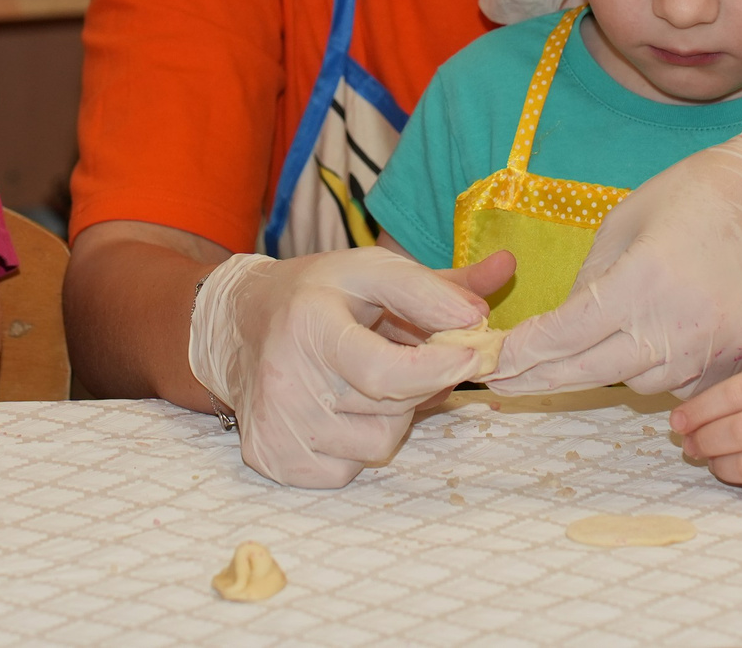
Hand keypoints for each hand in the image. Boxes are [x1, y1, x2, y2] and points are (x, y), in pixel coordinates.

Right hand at [188, 248, 512, 488]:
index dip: (440, 369)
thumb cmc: (315, 295)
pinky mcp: (271, 458)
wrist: (236, 326)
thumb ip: (436, 283)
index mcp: (310, 324)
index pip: (387, 372)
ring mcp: (277, 425)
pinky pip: (349, 471)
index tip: (475, 353)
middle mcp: (286, 380)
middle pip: (393, 409)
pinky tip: (338, 410)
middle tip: (406, 354)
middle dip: (419, 384)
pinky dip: (357, 445)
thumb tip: (505, 272)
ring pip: (377, 446)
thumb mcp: (371, 271)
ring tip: (363, 381)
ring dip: (390, 418)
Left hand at [486, 107, 741, 396]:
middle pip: (593, 371)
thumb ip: (591, 279)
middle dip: (543, 379)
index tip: (493, 363)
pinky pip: (681, 384)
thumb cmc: (695, 196)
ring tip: (581, 352)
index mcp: (643, 281)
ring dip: (605, 370)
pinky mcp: (739, 361)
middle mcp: (678, 325)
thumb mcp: (625, 221)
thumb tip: (565, 326)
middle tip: (504, 385)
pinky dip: (658, 370)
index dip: (525, 353)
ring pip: (637, 383)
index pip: (567, 334)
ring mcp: (713, 350)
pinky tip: (647, 345)